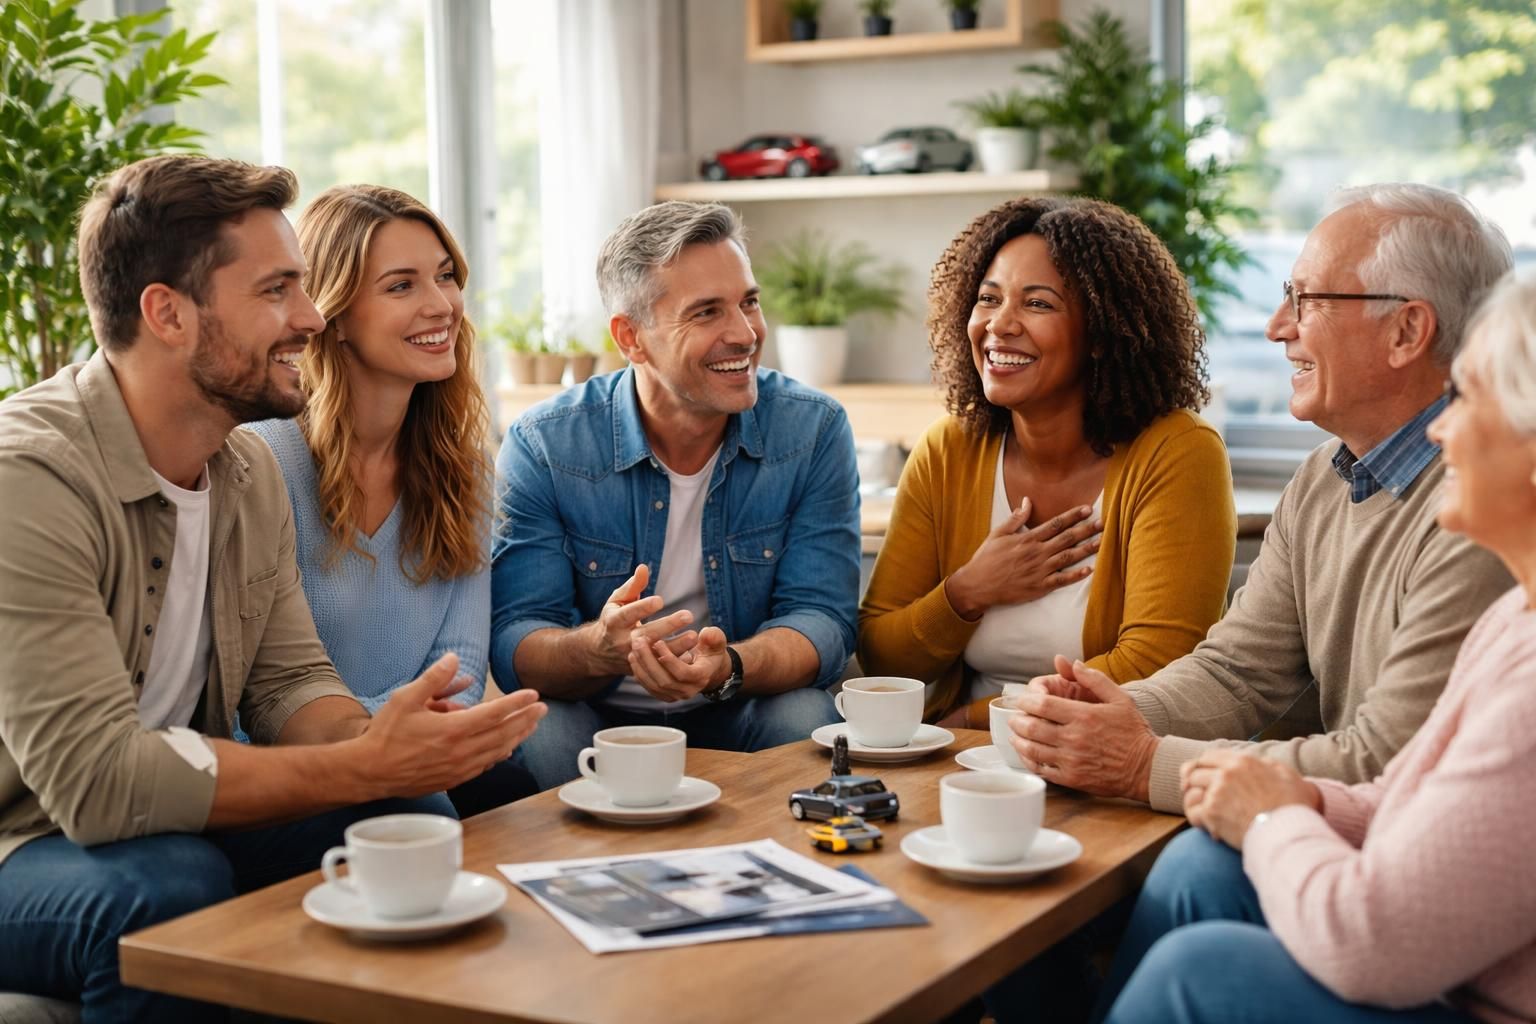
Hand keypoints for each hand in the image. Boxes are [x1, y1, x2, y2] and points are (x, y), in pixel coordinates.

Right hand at [358, 653, 547, 794]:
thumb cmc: (385, 734)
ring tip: (531, 726)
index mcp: (452, 729)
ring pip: (497, 752)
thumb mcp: (406, 699)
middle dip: (525, 720)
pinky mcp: (453, 780)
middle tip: (542, 709)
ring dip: (517, 737)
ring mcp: (459, 768)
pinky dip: (499, 755)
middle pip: (503, 734)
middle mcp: (461, 750)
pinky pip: (484, 766)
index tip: (533, 695)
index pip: (495, 713)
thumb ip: (433, 678)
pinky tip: (506, 749)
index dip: (517, 703)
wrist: (370, 772)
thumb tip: (453, 659)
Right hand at [585, 564, 698, 675]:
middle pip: (646, 634)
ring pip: (656, 654)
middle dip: (668, 625)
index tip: (660, 600)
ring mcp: (633, 656)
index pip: (629, 614)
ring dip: (677, 646)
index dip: (643, 607)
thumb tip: (644, 568)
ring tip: (694, 636)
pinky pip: (660, 666)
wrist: (600, 652)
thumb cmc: (613, 619)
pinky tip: (693, 653)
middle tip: (689, 615)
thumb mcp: (617, 601)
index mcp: (614, 621)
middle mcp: (622, 640)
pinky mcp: (642, 668)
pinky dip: (675, 660)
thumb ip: (632, 586)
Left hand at [627, 626, 731, 702]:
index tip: (658, 642)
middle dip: (649, 661)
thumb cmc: (711, 651)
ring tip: (634, 648)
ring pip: (654, 686)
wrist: (708, 668)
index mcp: (701, 677)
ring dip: (641, 667)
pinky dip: (640, 674)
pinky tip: (634, 658)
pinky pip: (649, 688)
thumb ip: (714, 637)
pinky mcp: (666, 696)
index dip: (669, 659)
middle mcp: (689, 690)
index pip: (682, 673)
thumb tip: (705, 634)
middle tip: (639, 641)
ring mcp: (676, 695)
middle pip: (664, 681)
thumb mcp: (716, 642)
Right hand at [944, 500, 1101, 619]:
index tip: (1087, 509)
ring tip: (1102, 542)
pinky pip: (1062, 580)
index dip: (1073, 516)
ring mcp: (1039, 570)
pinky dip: (1076, 575)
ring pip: (1069, 557)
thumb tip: (1027, 501)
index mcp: (1028, 539)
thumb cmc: (986, 559)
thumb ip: (1015, 518)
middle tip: (1104, 523)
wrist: (978, 585)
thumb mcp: (997, 534)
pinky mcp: (1039, 587)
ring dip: (1087, 549)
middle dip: (1087, 530)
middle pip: (1067, 538)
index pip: (1056, 524)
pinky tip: (1089, 569)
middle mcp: (1037, 553)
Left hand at [1010, 658, 1157, 801]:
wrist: (1146, 767)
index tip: (1022, 700)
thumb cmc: (1133, 731)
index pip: (1042, 704)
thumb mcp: (1120, 698)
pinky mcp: (1072, 779)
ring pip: (1033, 750)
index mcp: (1083, 715)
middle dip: (1017, 720)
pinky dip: (1029, 762)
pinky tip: (1027, 755)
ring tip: (1014, 735)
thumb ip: (1095, 679)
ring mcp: (1071, 760)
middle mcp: (1074, 738)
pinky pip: (1042, 770)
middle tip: (1014, 717)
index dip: (1026, 700)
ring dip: (1018, 741)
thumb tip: (1072, 664)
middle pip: (1032, 727)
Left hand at [1180, 750, 1321, 848]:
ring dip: (1194, 801)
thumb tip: (1263, 764)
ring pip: (1191, 791)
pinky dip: (1197, 820)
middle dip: (1193, 783)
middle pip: (1195, 772)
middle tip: (1194, 793)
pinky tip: (1207, 826)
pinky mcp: (1212, 813)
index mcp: (1242, 761)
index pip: (1209, 757)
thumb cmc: (1295, 806)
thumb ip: (1269, 765)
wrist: (1290, 831)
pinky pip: (1193, 812)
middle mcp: (1226, 773)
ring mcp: (1217, 792)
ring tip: (1200, 811)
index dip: (1201, 766)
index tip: (1197, 774)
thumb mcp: (1287, 775)